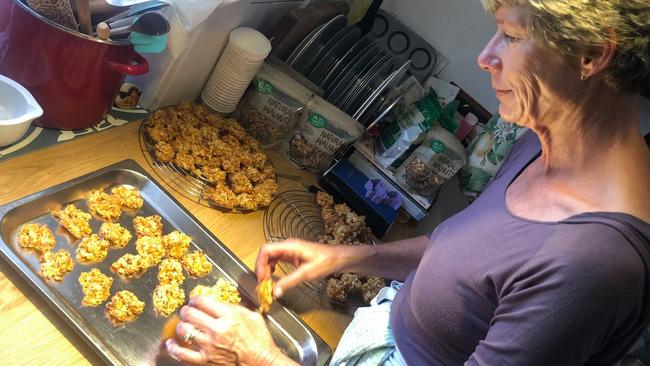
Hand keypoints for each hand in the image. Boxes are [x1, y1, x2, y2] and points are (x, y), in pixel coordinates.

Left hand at [166, 296, 294, 365]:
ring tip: (183, 324)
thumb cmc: (260, 341)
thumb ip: (235, 307)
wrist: (261, 363)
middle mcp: (217, 329)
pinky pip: (181, 353)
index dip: (195, 298)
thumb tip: (220, 302)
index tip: (195, 300)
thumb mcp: (253, 316)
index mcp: (229, 316)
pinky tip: (171, 343)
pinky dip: (173, 348)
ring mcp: (209, 346)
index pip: (203, 301)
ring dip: (181, 325)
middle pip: (190, 314)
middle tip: (186, 311)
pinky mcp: (204, 361)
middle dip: (186, 310)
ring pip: (184, 330)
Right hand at [255, 238, 353, 297]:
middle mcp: (286, 246)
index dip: (259, 264)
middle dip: (261, 268)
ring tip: (266, 282)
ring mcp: (288, 250)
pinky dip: (271, 268)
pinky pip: (276, 260)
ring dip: (265, 269)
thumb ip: (289, 282)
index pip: (266, 250)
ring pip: (270, 257)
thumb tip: (274, 293)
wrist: (336, 258)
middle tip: (263, 284)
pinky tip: (272, 277)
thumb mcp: (306, 274)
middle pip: (266, 254)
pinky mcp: (291, 255)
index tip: (261, 279)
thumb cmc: (324, 263)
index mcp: (289, 247)